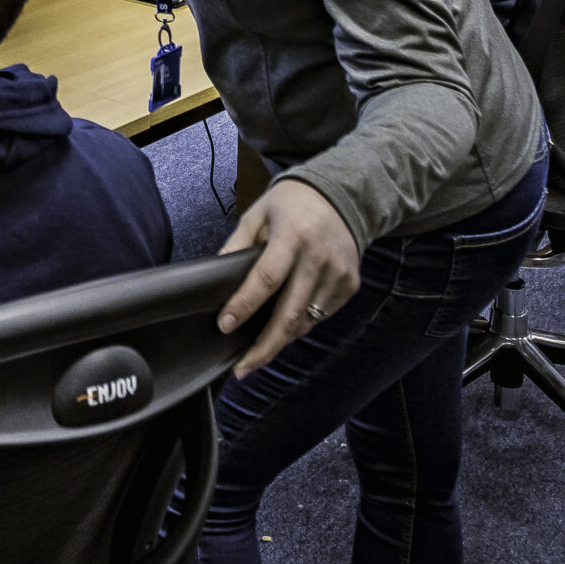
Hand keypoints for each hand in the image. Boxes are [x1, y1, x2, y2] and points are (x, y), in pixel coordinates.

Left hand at [215, 179, 359, 376]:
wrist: (342, 195)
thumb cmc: (292, 204)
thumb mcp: (258, 214)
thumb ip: (236, 245)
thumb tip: (215, 275)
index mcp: (292, 237)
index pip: (266, 279)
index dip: (244, 306)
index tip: (225, 326)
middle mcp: (318, 259)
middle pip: (289, 314)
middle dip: (264, 346)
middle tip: (242, 367)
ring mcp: (338, 275)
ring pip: (306, 321)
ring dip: (280, 340)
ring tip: (258, 352)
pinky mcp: (349, 285)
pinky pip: (321, 316)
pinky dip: (301, 325)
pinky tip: (284, 328)